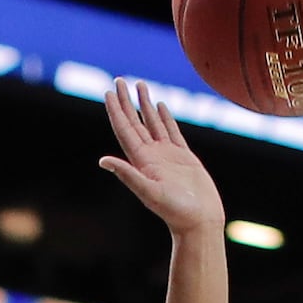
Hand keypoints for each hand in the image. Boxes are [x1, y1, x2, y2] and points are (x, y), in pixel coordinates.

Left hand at [97, 77, 221, 237]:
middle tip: (119, 80)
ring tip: (139, 85)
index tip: (108, 92)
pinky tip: (160, 106)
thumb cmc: (176, 212)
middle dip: (126, 101)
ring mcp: (167, 156)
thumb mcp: (149, 192)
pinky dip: (164, 117)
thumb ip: (128, 175)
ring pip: (152, 123)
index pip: (125, 130)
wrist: (199, 222)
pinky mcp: (183, 158)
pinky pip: (171, 132)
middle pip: (135, 122)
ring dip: (144, 105)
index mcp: (141, 162)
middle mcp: (151, 156)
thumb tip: (103, 161)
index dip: (116, 111)